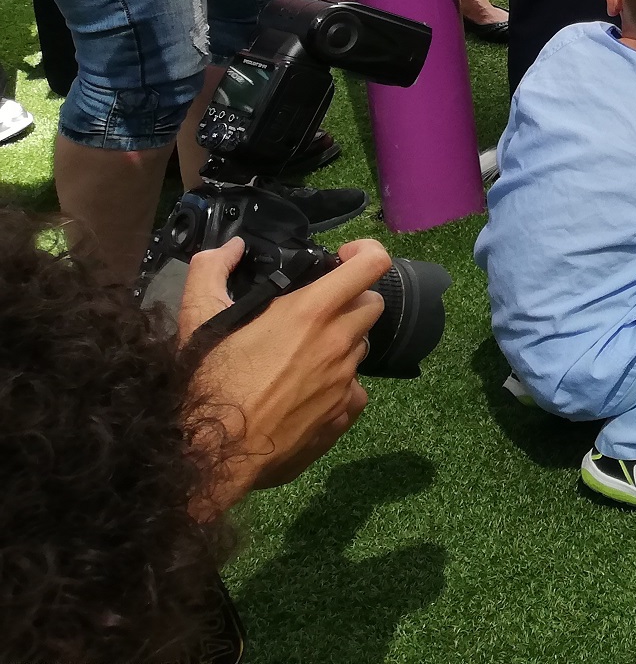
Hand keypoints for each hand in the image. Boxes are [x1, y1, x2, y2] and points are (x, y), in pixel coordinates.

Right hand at [179, 236, 388, 518]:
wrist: (212, 454)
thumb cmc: (207, 382)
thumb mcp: (197, 318)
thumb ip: (211, 270)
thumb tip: (232, 247)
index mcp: (312, 311)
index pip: (372, 264)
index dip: (365, 251)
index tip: (344, 256)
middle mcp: (339, 342)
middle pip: (372, 304)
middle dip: (351, 299)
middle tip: (318, 310)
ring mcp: (345, 381)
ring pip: (360, 348)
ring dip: (341, 344)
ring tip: (302, 356)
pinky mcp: (344, 415)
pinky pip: (355, 390)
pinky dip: (338, 386)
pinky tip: (307, 393)